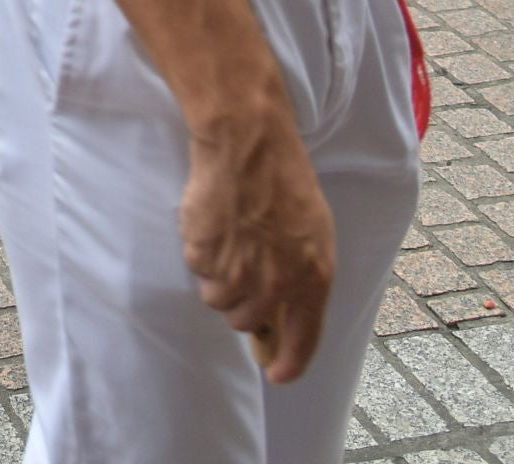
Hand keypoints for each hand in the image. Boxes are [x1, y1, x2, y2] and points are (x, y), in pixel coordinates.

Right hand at [180, 103, 335, 381]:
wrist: (247, 139)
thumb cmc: (285, 178)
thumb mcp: (315, 231)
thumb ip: (306, 277)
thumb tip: (286, 314)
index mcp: (313, 277)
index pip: (302, 342)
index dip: (288, 363)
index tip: (276, 374)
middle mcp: (275, 283)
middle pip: (248, 322)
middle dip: (244, 301)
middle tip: (245, 264)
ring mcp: (237, 271)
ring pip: (218, 300)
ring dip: (220, 278)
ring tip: (230, 236)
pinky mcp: (204, 254)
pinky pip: (198, 271)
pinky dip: (202, 253)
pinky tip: (215, 223)